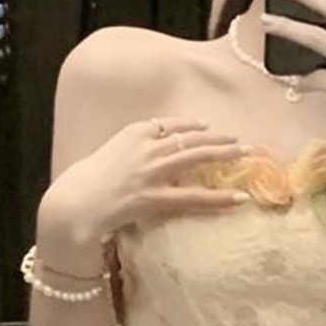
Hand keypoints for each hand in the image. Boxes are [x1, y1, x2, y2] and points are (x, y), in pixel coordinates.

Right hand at [37, 117, 242, 271]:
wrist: (78, 201)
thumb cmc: (91, 181)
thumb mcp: (112, 153)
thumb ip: (135, 147)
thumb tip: (158, 151)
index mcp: (135, 132)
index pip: (171, 124)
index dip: (193, 125)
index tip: (208, 127)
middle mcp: (147, 147)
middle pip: (191, 137)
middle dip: (218, 139)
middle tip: (241, 142)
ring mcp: (154, 172)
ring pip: (197, 159)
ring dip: (225, 156)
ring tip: (247, 157)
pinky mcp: (157, 197)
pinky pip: (195, 197)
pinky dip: (218, 197)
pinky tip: (237, 198)